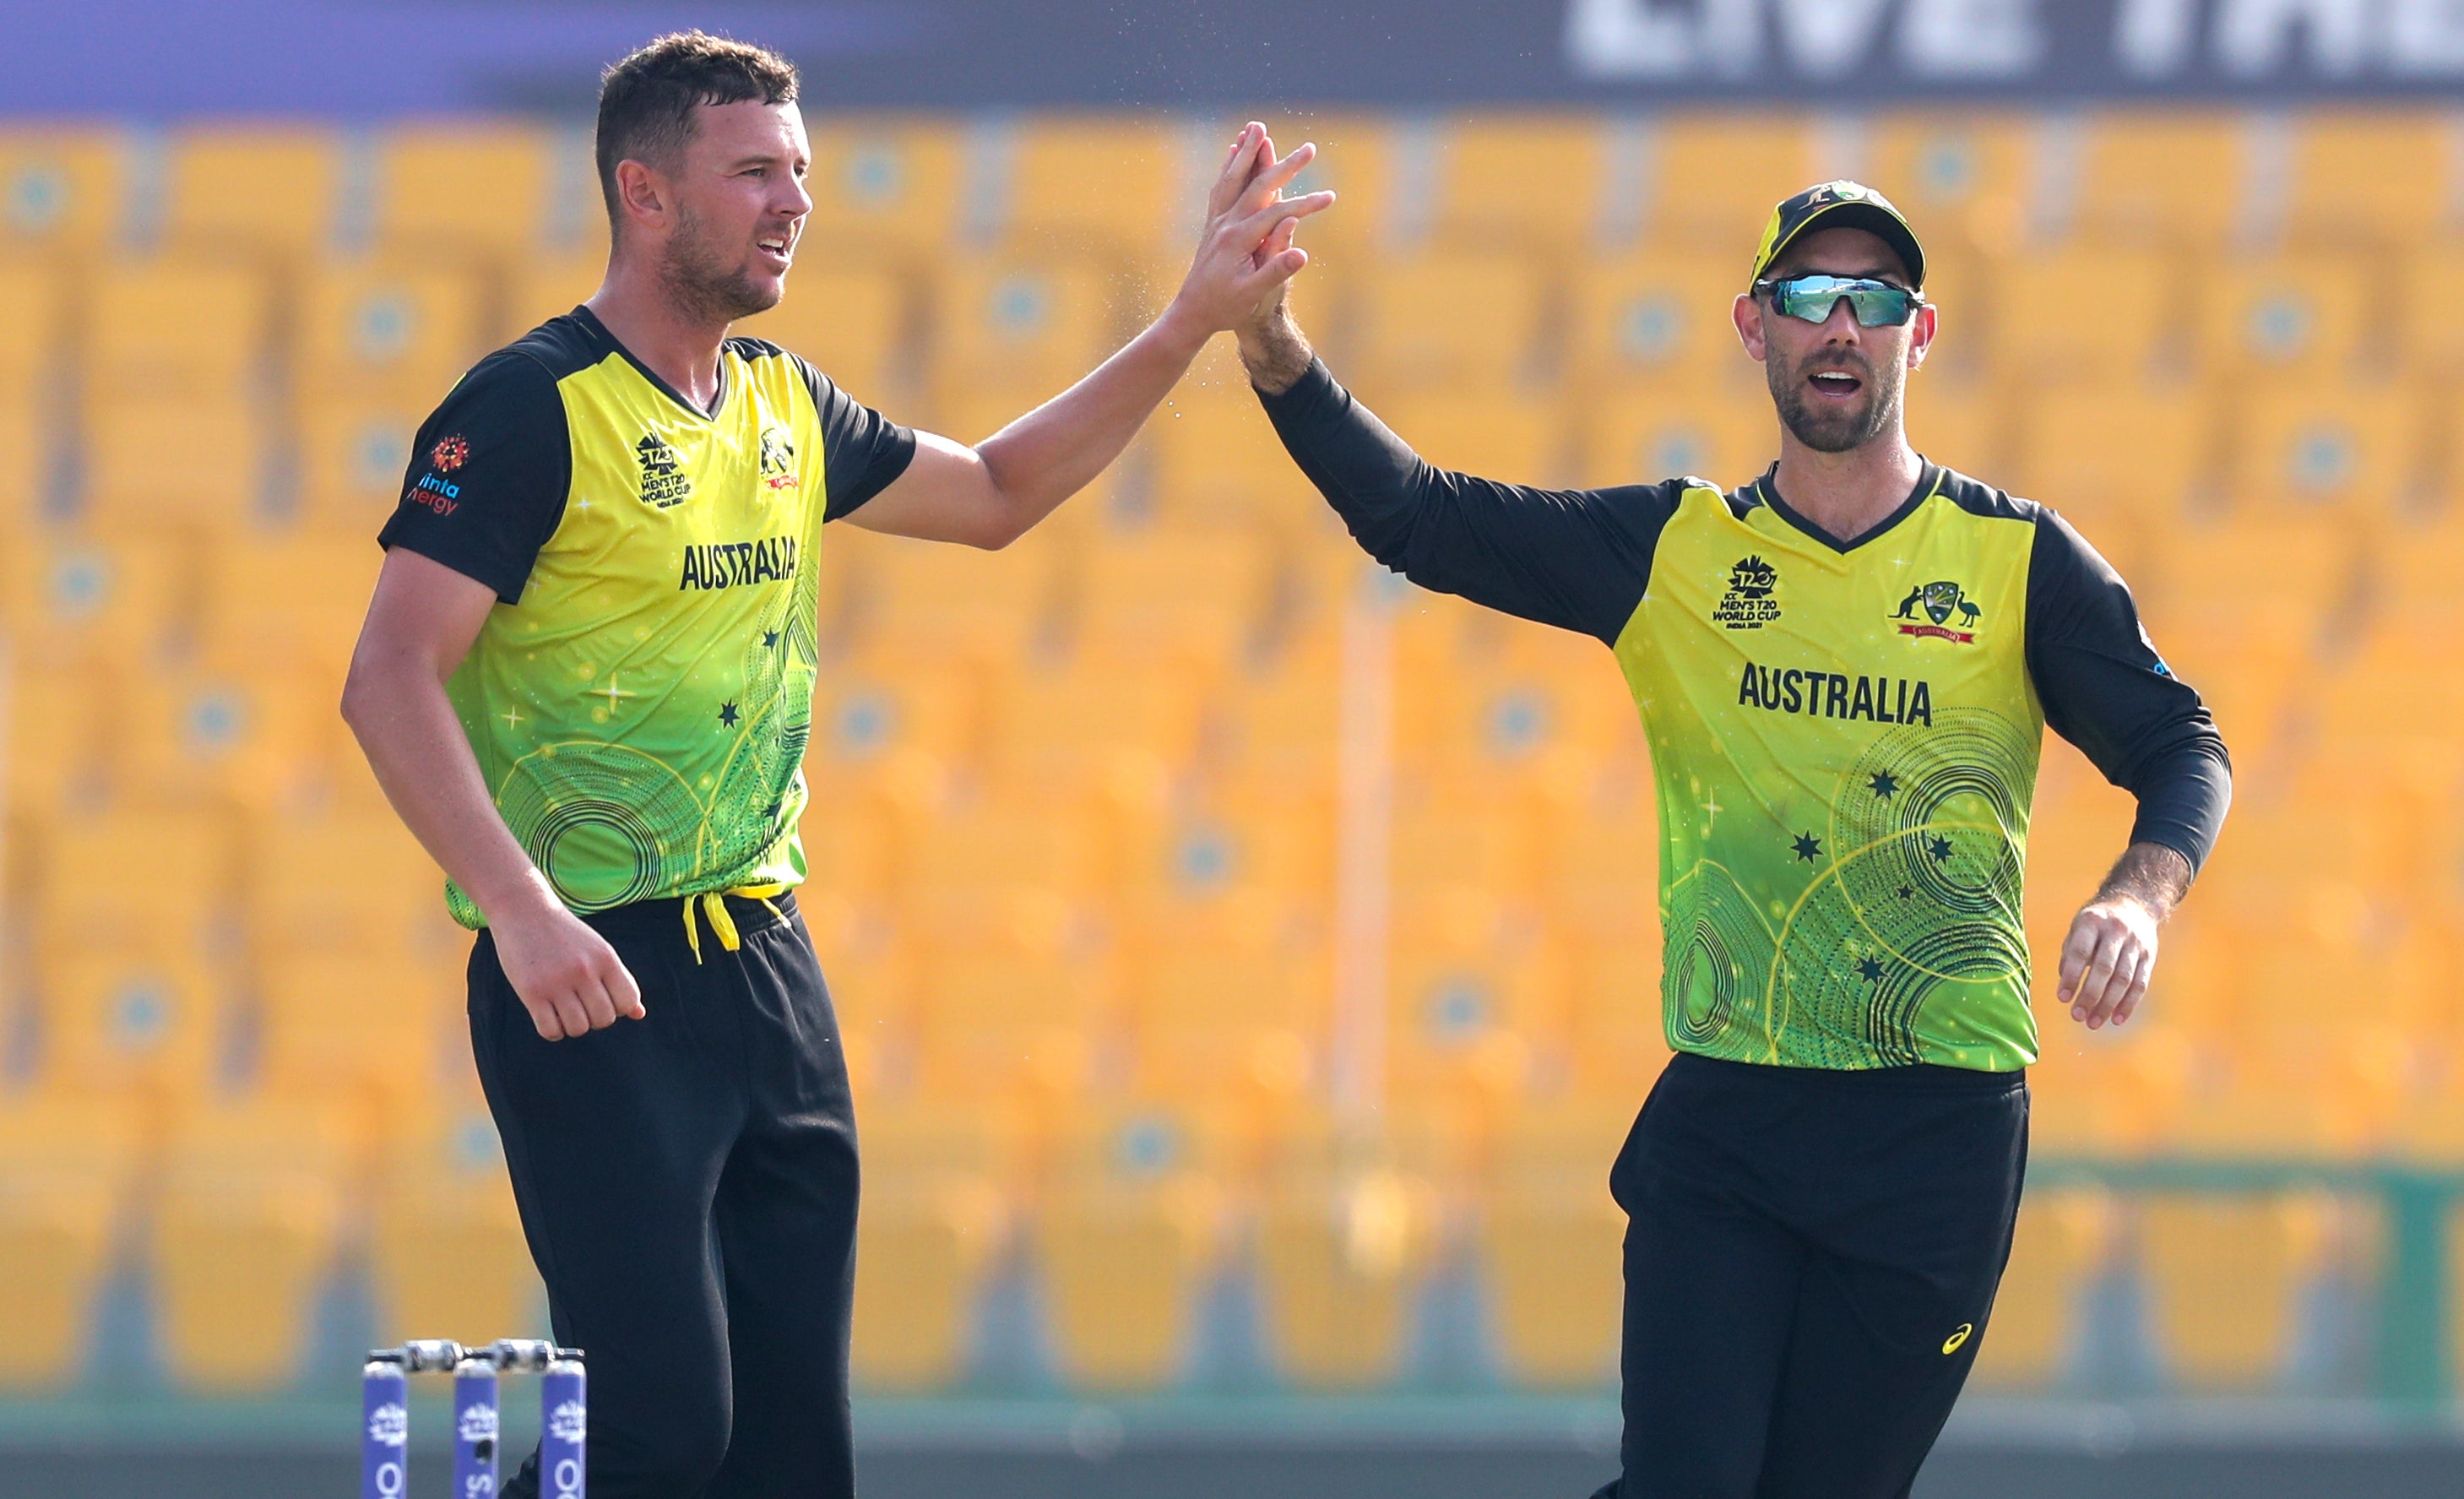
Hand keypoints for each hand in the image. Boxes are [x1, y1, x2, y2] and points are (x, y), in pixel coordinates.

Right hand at [490, 892, 646, 1040]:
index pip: (628, 1002)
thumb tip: (639, 1014)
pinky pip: (550, 1030)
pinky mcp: (531, 992)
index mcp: (606, 958)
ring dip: (572, 1026)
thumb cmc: (565, 935)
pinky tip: (548, 1016)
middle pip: (604, 1019)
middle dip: (595, 1018)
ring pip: (578, 1028)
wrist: (524, 910)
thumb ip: (620, 980)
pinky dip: (552, 1031)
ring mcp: (557, 982)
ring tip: (564, 1010)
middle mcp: (585, 970)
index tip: (603, 999)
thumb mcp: (599, 950)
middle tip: (581, 1005)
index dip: (619, 1008)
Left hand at [1167, 122, 1333, 338]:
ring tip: (1257, 127)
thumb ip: (1275, 271)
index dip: (1306, 205)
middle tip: (1310, 148)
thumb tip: (1303, 253)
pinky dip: (1228, 167)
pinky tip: (1232, 152)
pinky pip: (1221, 187)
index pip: (1278, 214)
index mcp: (1239, 240)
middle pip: (1259, 186)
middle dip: (1285, 165)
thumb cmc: (1224, 308)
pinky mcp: (1212, 224)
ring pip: (1233, 178)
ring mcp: (1217, 221)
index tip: (1330, 197)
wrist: (1191, 313)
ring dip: (1247, 152)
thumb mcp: (1252, 294)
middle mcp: (1226, 224)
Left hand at [2056, 894, 2159, 1030]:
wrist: (2134, 905)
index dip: (2072, 977)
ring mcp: (2136, 943)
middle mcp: (2116, 931)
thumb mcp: (2078, 929)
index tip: (2062, 998)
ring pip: (2124, 979)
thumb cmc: (2096, 924)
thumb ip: (2070, 955)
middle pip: (2105, 968)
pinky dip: (2128, 1003)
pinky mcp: (2150, 955)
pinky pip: (2140, 983)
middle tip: (2077, 1017)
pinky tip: (2116, 1019)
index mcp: (2092, 921)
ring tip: (2093, 1023)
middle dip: (2090, 995)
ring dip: (2108, 1004)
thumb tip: (2066, 985)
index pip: (2081, 952)